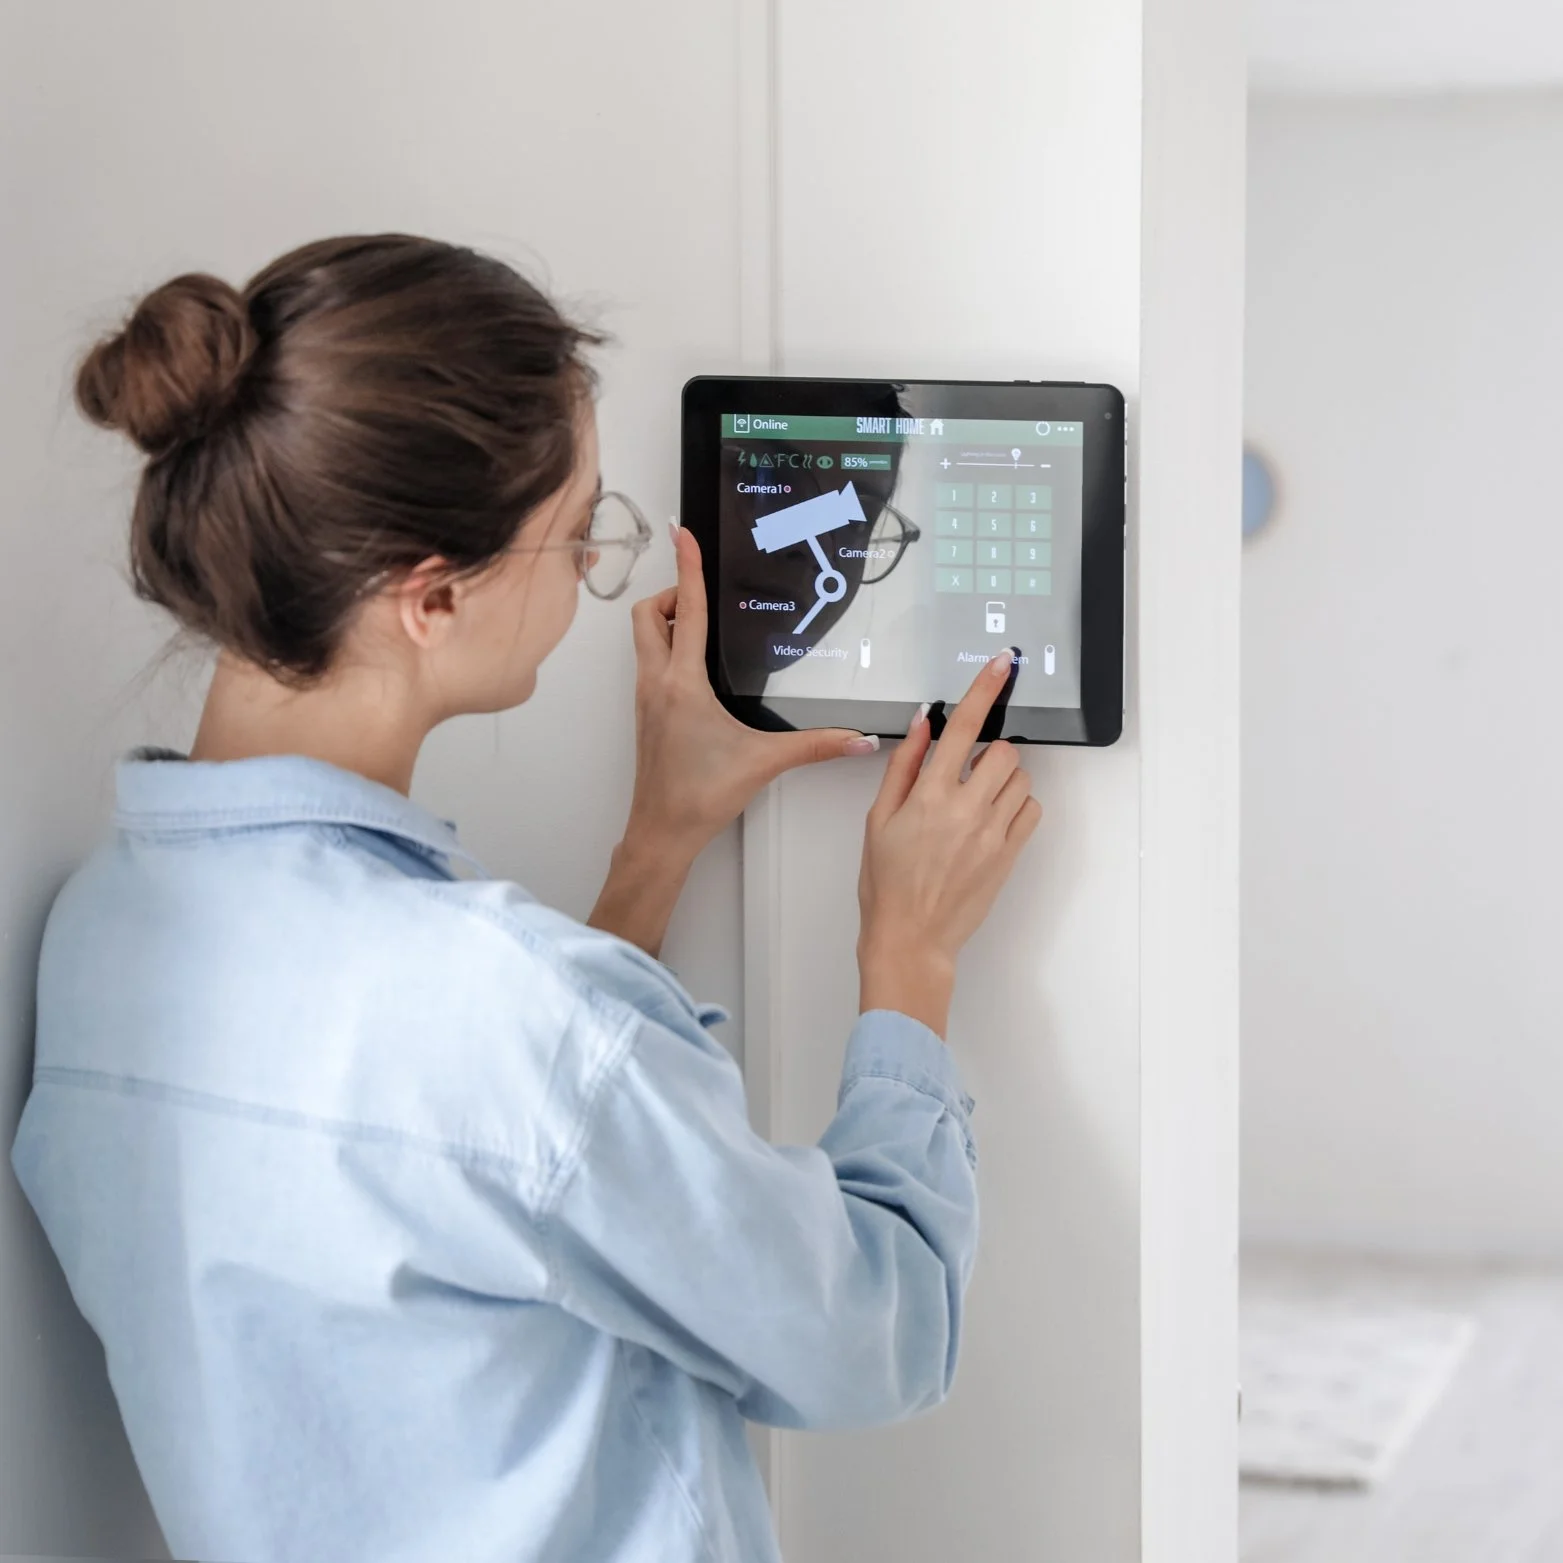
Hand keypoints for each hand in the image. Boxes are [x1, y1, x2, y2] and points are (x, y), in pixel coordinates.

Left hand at [622, 524, 875, 860]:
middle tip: (703, 598)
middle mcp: (657, 683)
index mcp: (682, 684)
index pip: (685, 613)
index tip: (684, 535)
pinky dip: (666, 649)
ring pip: (643, 639)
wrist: (661, 831)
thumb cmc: (700, 796)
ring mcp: (646, 697)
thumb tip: (859, 739)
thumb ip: (816, 746)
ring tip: (704, 628)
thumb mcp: (764, 763)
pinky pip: (648, 663)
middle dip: (671, 595)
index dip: (687, 569)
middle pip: (647, 615)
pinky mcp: (646, 712)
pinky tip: (698, 667)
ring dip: (666, 622)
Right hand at [857, 650, 1042, 1036]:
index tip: (1002, 664)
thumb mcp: (879, 819)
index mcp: (929, 796)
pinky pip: (1031, 810)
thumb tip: (922, 724)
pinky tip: (991, 820)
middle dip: (989, 752)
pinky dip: (1017, 805)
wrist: (911, 937)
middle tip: (968, 772)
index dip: (985, 689)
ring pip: (1021, 779)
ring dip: (1004, 779)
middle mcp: (966, 809)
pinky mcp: (1009, 854)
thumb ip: (903, 767)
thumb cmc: (887, 883)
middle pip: (1003, 751)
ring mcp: (993, 833)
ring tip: (977, 802)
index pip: (964, 727)